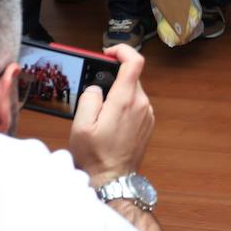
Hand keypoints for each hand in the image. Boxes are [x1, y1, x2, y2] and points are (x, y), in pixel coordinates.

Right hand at [68, 45, 153, 183]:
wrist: (114, 179)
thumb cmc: (96, 156)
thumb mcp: (81, 125)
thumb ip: (89, 98)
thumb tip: (97, 86)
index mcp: (125, 101)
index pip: (134, 61)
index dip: (122, 50)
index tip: (108, 54)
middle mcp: (141, 104)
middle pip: (131, 75)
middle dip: (112, 77)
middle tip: (95, 91)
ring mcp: (147, 114)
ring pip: (133, 90)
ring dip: (117, 93)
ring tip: (100, 113)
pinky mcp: (148, 123)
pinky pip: (136, 104)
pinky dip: (124, 105)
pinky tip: (110, 122)